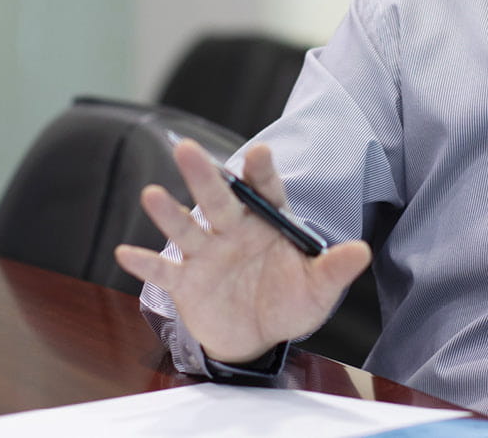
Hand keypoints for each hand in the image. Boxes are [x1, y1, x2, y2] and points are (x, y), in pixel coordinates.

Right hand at [113, 140, 371, 363]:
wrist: (256, 337)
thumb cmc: (288, 302)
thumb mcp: (317, 290)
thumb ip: (334, 269)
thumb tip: (361, 251)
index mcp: (266, 223)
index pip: (264, 191)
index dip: (261, 172)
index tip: (260, 153)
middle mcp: (232, 231)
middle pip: (217, 200)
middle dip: (203, 176)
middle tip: (186, 148)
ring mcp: (205, 255)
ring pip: (186, 229)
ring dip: (168, 214)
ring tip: (151, 195)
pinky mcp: (185, 282)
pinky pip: (163, 271)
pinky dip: (144, 264)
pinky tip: (125, 252)